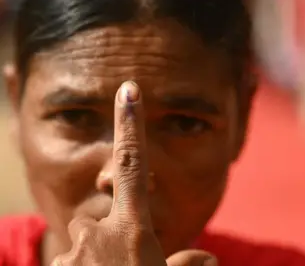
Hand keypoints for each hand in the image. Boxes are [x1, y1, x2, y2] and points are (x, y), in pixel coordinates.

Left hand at [52, 81, 216, 265]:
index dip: (131, 125)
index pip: (132, 164)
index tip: (128, 89)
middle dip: (120, 235)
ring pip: (91, 245)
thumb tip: (200, 257)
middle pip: (109, 218)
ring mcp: (72, 254)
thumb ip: (191, 263)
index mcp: (132, 229)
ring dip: (105, 262)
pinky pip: (77, 265)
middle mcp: (96, 233)